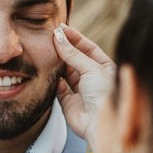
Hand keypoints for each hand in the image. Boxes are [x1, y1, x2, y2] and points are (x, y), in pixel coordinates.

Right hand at [52, 24, 115, 143]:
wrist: (102, 124)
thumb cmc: (105, 94)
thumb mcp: (91, 68)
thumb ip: (73, 54)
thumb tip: (59, 37)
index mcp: (106, 69)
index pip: (89, 48)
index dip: (75, 38)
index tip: (61, 28)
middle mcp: (94, 79)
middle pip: (76, 59)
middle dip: (64, 48)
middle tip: (50, 36)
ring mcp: (82, 92)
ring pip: (66, 72)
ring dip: (58, 62)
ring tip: (46, 49)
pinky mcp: (70, 104)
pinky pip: (59, 88)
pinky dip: (54, 80)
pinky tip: (49, 70)